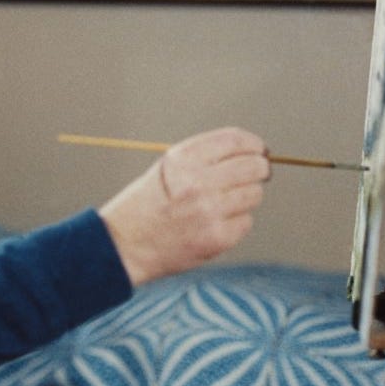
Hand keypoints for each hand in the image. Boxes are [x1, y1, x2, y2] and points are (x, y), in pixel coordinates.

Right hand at [98, 127, 269, 286]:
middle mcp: (197, 181)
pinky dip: (236, 223)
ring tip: (223, 204)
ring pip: (254, 194)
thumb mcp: (168, 167)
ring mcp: (209, 210)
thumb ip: (204, 157)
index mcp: (183, 158)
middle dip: (259, 169)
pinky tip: (214, 223)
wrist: (125, 245)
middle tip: (255, 174)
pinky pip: (246, 222)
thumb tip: (250, 152)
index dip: (254, 143)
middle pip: (253, 166)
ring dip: (246, 197)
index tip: (259, 149)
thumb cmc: (147, 204)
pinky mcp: (217, 237)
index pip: (236, 140)